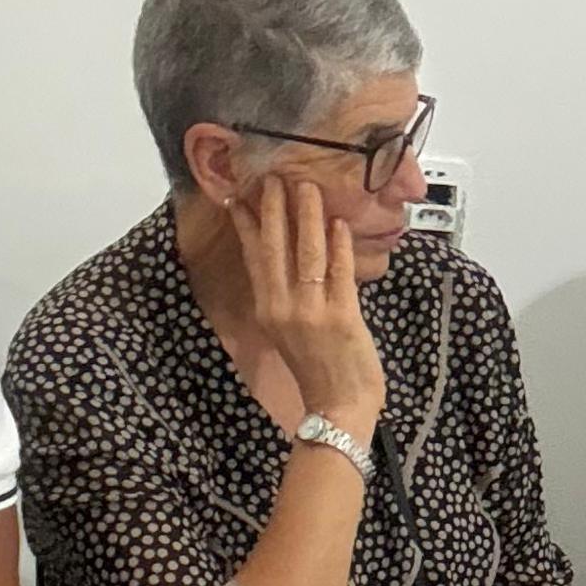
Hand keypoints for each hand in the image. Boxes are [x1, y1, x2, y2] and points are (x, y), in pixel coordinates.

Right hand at [228, 174, 386, 431]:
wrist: (339, 408)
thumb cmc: (319, 370)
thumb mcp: (291, 331)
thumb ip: (289, 296)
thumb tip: (294, 258)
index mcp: (268, 310)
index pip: (254, 258)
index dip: (248, 225)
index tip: (242, 196)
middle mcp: (283, 307)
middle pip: (275, 248)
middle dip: (275, 208)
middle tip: (275, 176)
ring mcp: (312, 311)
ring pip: (307, 253)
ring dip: (308, 216)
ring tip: (308, 187)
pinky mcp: (342, 316)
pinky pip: (340, 272)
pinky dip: (339, 245)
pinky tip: (339, 223)